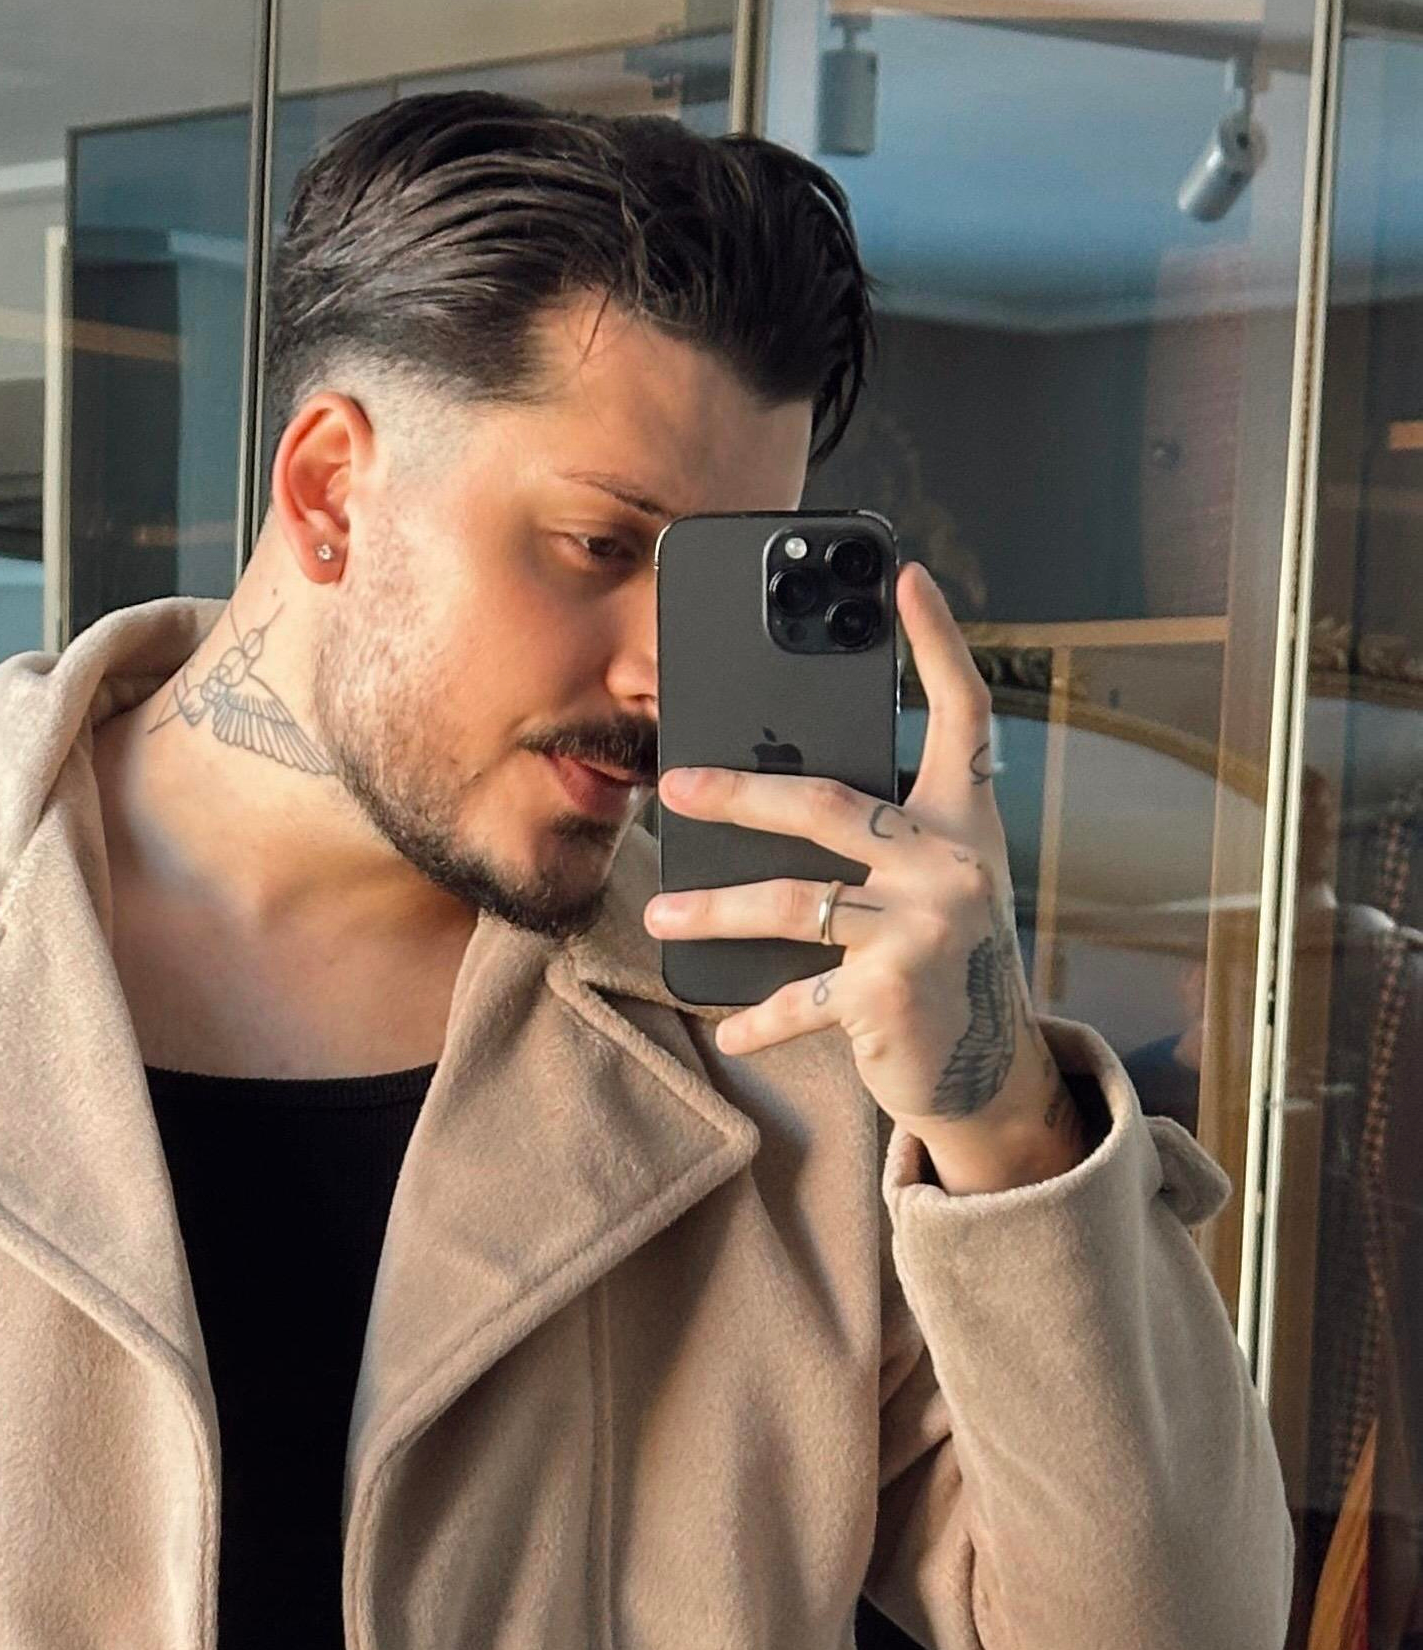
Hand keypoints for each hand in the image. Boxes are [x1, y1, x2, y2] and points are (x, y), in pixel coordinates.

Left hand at [644, 562, 1091, 1191]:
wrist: (989, 1072)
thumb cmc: (944, 964)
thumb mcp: (933, 887)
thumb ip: (884, 840)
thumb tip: (770, 798)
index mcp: (966, 821)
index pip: (963, 713)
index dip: (938, 642)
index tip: (906, 577)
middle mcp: (953, 862)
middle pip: (826, 804)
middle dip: (738, 795)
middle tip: (672, 786)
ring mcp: (923, 926)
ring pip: (790, 903)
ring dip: (714, 912)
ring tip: (662, 913)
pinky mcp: (891, 991)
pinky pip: (800, 994)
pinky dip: (760, 1017)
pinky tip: (729, 1026)